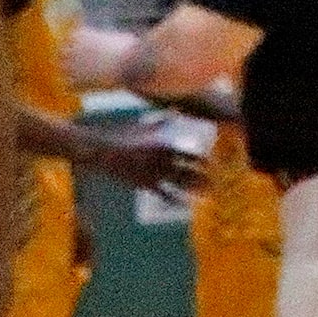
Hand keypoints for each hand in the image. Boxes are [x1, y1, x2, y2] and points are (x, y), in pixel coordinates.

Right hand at [86, 128, 206, 194]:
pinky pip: (163, 194)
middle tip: (218, 180)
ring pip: (179, 183)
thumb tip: (172, 112)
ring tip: (209, 191)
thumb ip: (160, 122)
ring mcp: (152, 173)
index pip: (190, 154)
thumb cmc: (119, 134)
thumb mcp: (142, 126)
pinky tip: (186, 205)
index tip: (215, 163)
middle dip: (203, 175)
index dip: (203, 160)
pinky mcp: (143, 184)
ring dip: (194, 188)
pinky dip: (175, 200)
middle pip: (188, 170)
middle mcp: (161, 161)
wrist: (99, 150)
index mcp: (163, 145)